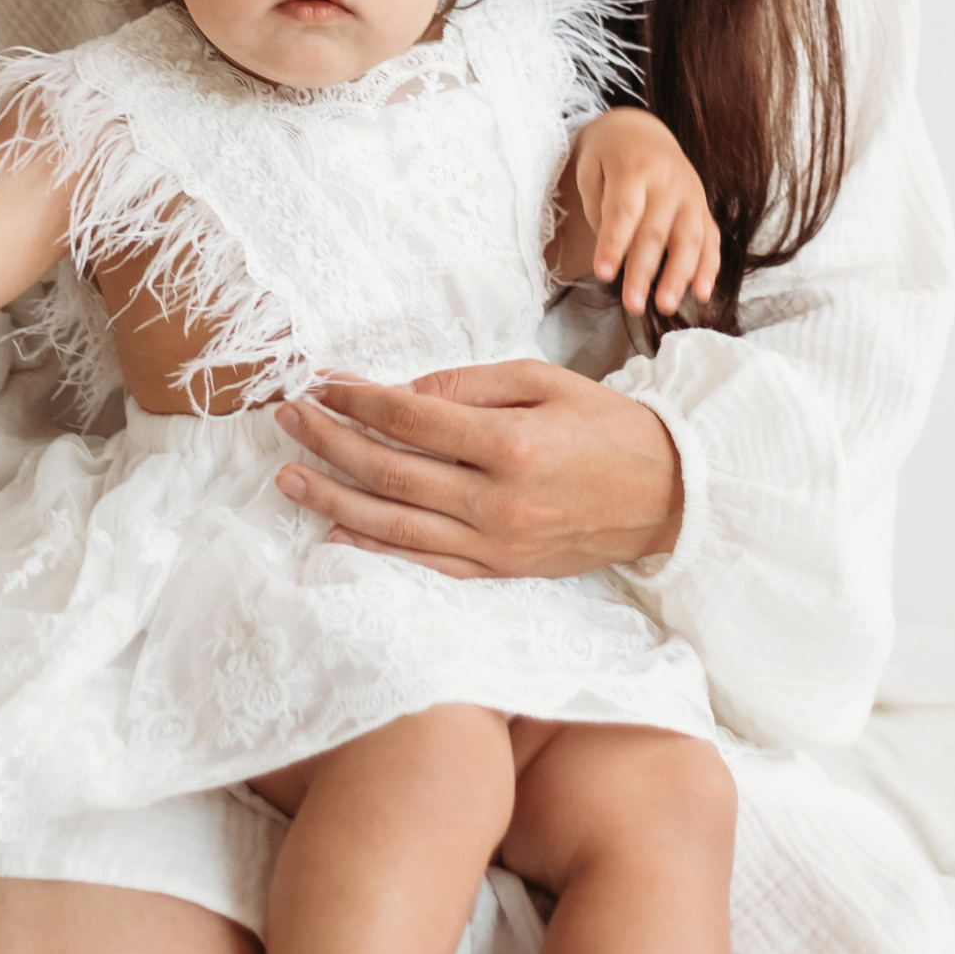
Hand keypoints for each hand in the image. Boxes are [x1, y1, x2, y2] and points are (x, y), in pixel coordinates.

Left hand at [273, 361, 684, 580]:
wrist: (667, 496)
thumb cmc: (607, 428)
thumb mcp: (544, 381)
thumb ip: (469, 386)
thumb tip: (400, 395)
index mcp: (511, 445)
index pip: (410, 419)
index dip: (356, 400)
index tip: (320, 382)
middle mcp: (497, 502)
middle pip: (389, 471)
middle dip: (328, 442)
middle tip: (287, 418)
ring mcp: (495, 544)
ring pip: (394, 524)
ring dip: (333, 496)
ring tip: (287, 476)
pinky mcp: (499, 571)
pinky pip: (424, 562)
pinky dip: (375, 548)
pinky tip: (335, 529)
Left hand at [562, 111, 721, 323]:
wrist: (643, 131)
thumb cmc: (609, 158)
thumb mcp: (591, 170)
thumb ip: (599, 209)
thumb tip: (615, 252)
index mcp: (634, 167)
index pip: (624, 210)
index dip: (614, 243)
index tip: (603, 274)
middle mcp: (668, 181)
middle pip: (656, 231)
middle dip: (644, 271)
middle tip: (632, 305)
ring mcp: (691, 195)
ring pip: (688, 239)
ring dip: (679, 276)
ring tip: (667, 307)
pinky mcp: (703, 208)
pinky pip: (711, 239)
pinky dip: (709, 268)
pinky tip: (702, 294)